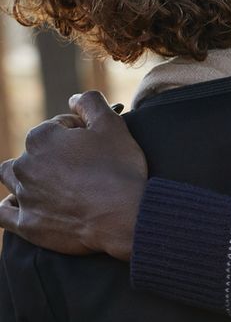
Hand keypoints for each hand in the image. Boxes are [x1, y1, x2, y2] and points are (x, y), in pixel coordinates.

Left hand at [0, 92, 147, 260]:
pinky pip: (3, 213)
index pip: (57, 127)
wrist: (127, 218)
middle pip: (34, 152)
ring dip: (27, 177)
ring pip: (11, 178)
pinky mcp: (27, 224)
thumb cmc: (121, 171)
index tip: (97, 148)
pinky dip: (9, 207)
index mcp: (41, 137)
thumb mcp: (113, 126)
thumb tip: (73, 98)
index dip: (80, 134)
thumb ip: (90, 103)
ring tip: (53, 186)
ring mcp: (24, 196)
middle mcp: (24, 164)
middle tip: (84, 170)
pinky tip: (20, 205)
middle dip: (55, 157)